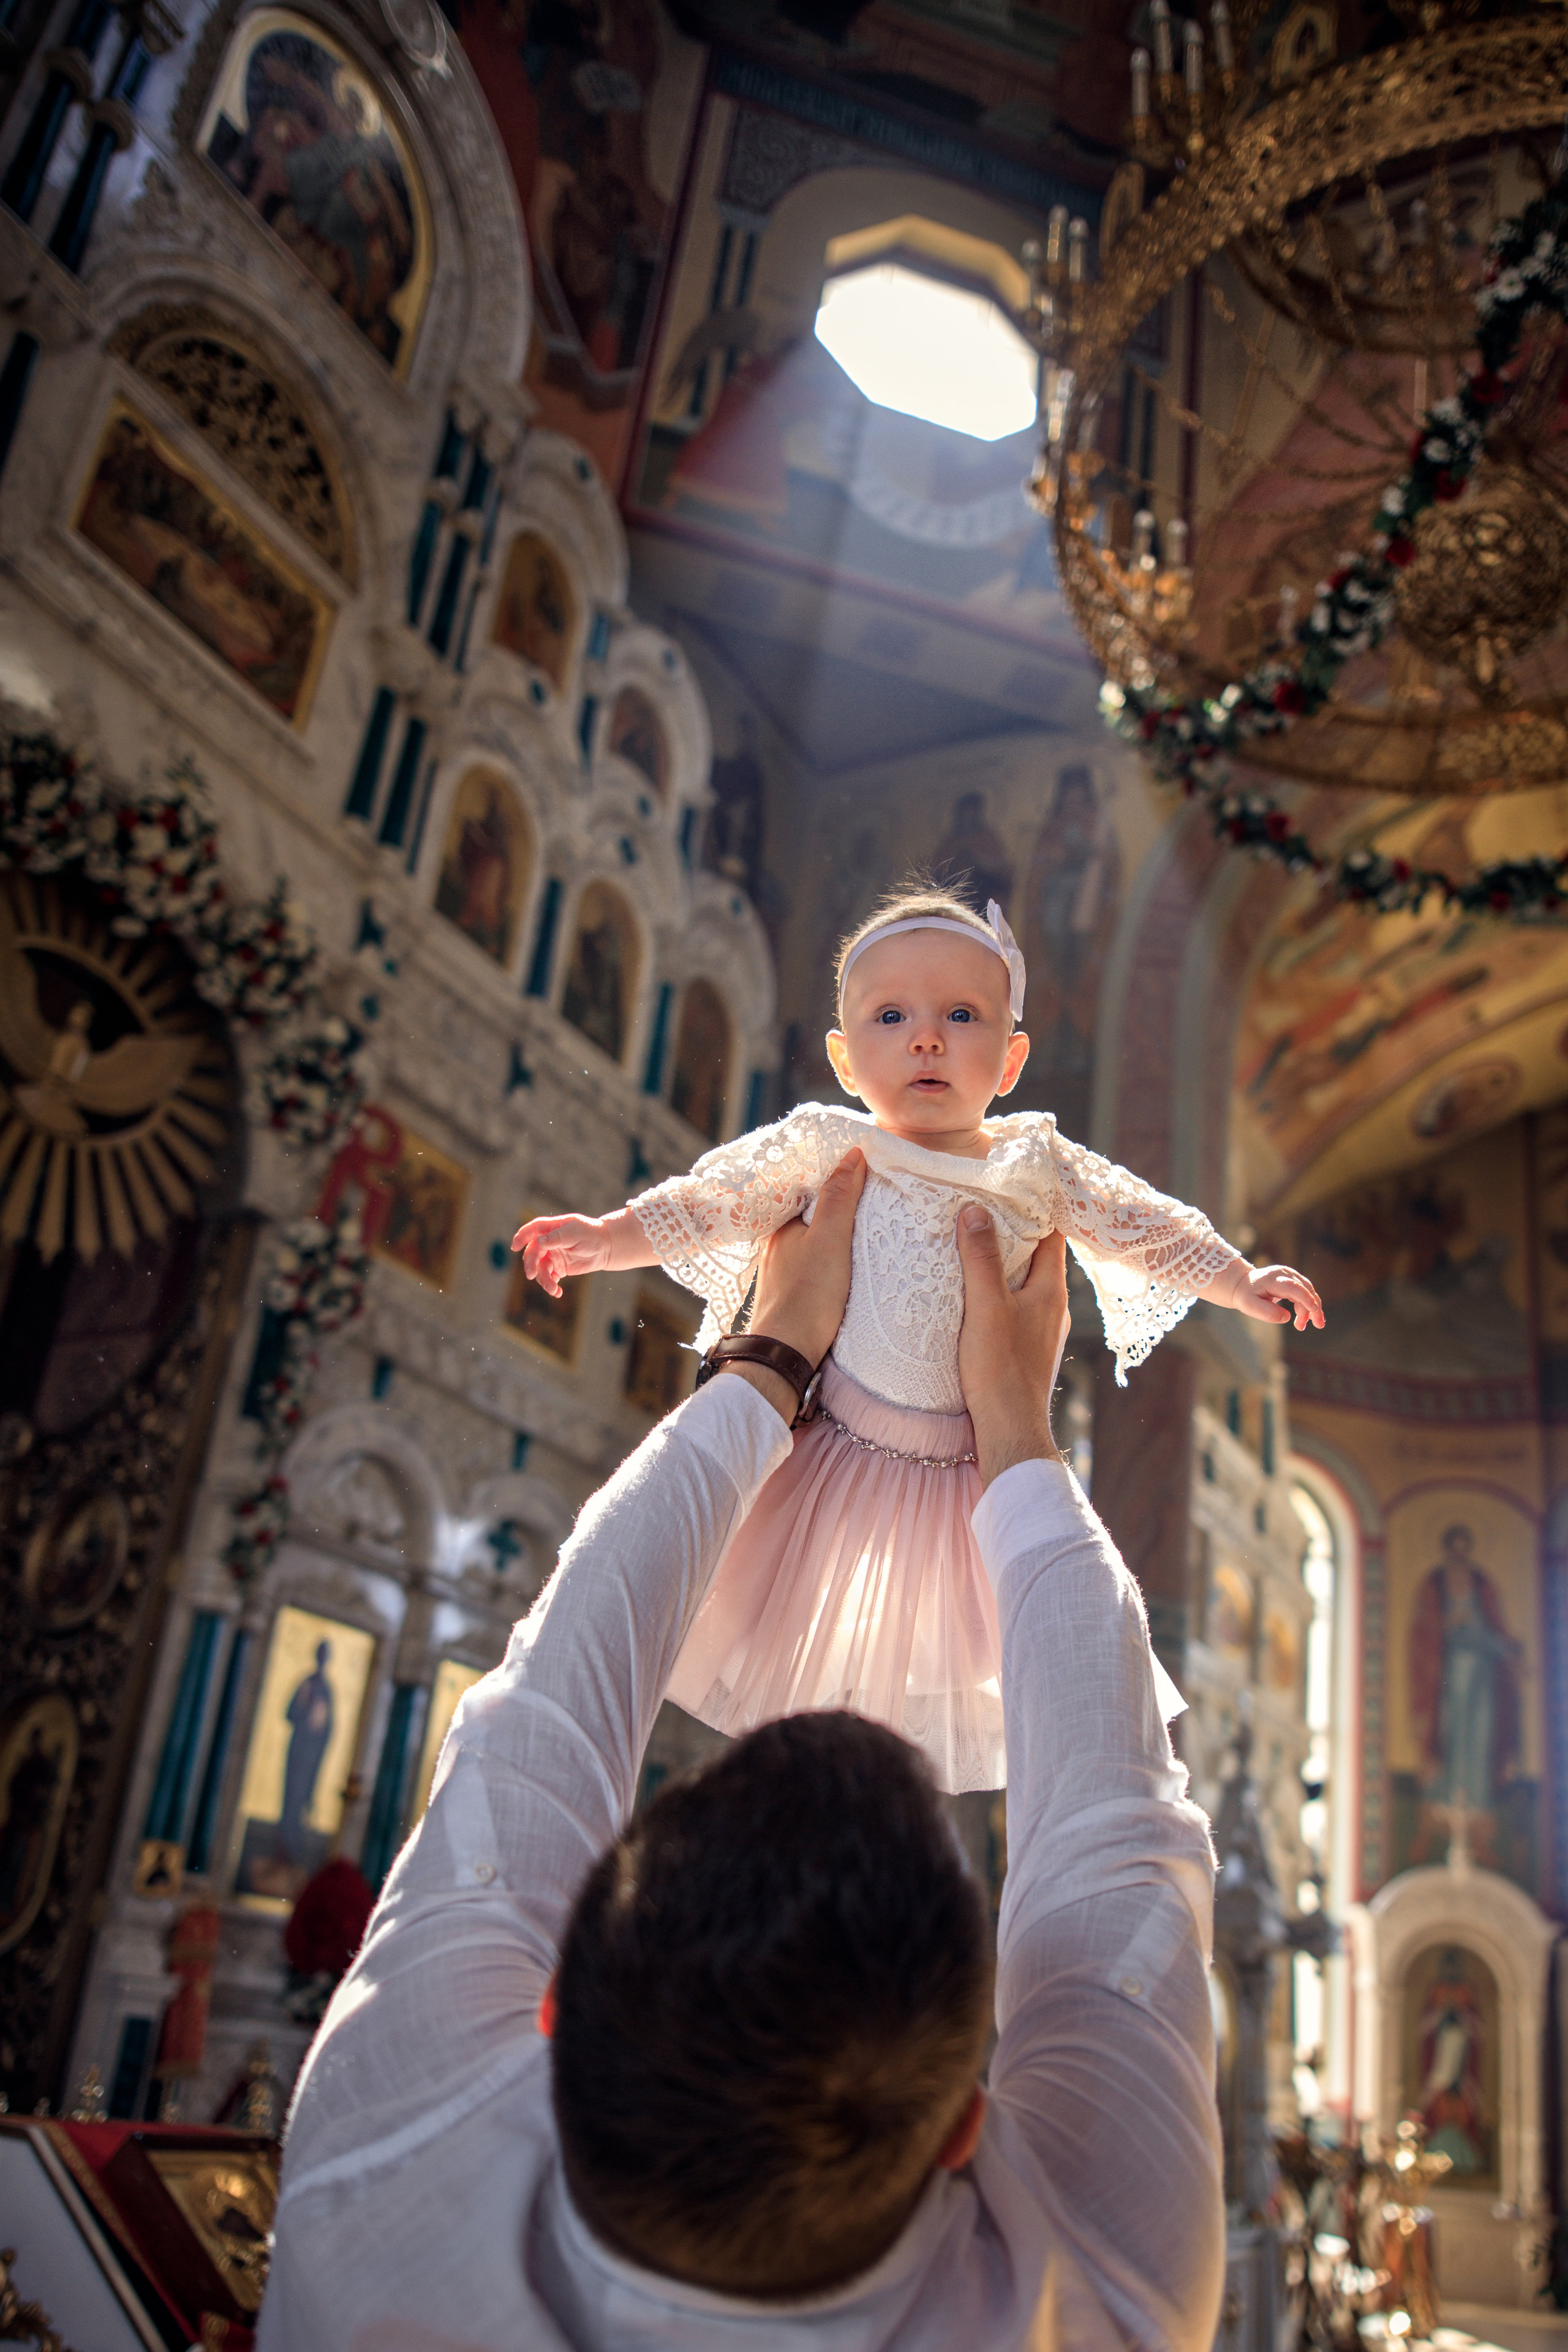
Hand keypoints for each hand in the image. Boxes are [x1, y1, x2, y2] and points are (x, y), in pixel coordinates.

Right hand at [510, 1213, 611, 1296]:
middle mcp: (549, 1242)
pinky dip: (551, 1286)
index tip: (514, 1247)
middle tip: (531, 1276)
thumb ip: (557, 1238)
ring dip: (543, 1280)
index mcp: (551, 1228)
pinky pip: (549, 1278)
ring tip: (553, 1289)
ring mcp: (552, 1256)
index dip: (522, 1237)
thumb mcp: (575, 1233)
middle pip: (533, 1253)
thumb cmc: (591, 1234)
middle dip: (530, 1264)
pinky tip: (558, 1292)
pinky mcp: (558, 1268)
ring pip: (540, 1269)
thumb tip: (539, 1242)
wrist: (606, 1248)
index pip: (532, 1230)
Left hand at [729, 1149, 865, 1419]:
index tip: (861, 1160)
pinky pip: (813, 1258)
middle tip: (870, 1184)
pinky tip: (846, 1254)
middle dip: (836, 1197)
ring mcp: (782, 1267)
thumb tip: (852, 1154)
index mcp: (780, 1223)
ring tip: (865, 1214)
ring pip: (812, 1235)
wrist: (786, 1353)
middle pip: (811, 1209)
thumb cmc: (807, 1295)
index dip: (834, 1172)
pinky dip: (830, 1250)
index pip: (808, 1185)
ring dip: (834, 1226)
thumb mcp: (830, 1238)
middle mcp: (776, 1242)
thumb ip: (839, 1196)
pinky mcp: (792, 1290)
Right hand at [955, 1211, 1068, 1486]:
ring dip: (1007, 1262)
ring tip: (976, 1242)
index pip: (1054, 1233)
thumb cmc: (1000, 1369)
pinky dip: (1002, 1289)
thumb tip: (975, 1209)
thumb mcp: (985, 1307)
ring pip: (1029, 1282)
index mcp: (1052, 1291)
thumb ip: (980, 1259)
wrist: (1010, 1430)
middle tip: (986, 1205)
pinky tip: (978, 1292)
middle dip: (1017, 1230)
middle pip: (1040, 1255)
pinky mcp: (1028, 1348)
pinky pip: (1019, 1305)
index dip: (1038, 1206)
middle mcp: (1055, 1307)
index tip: (1015, 1184)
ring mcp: (1043, 1330)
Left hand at [1228, 1261, 1322, 1332]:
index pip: (1294, 1287)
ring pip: (1307, 1291)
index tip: (1315, 1310)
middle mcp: (1284, 1273)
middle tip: (1319, 1325)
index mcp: (1273, 1279)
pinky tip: (1304, 1318)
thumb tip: (1287, 1317)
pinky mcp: (1292, 1279)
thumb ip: (1267, 1312)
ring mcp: (1289, 1275)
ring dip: (1311, 1309)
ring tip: (1302, 1326)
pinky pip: (1304, 1292)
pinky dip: (1307, 1305)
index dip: (1306, 1298)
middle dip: (1314, 1308)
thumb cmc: (1246, 1296)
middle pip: (1305, 1289)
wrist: (1242, 1284)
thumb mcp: (1250, 1306)